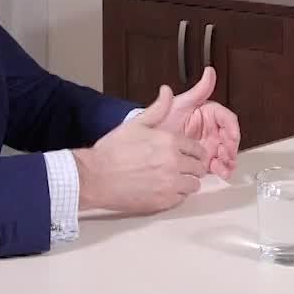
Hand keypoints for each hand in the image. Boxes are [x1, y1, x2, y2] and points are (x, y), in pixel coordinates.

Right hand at [73, 86, 208, 212]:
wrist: (94, 177)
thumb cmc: (112, 151)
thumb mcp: (135, 124)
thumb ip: (157, 109)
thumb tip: (167, 91)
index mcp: (170, 141)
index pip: (198, 149)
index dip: (193, 152)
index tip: (187, 155)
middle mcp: (173, 162)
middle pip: (199, 167)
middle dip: (191, 166)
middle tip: (178, 167)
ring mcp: (169, 184)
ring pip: (193, 184)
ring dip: (186, 182)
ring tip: (170, 179)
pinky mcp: (163, 202)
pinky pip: (182, 199)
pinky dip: (176, 195)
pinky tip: (162, 189)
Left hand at [148, 67, 240, 177]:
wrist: (144, 145)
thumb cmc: (161, 122)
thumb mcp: (179, 105)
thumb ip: (197, 91)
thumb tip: (209, 72)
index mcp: (206, 114)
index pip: (225, 118)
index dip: (232, 127)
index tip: (232, 135)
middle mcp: (209, 129)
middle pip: (228, 137)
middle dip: (231, 146)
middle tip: (227, 152)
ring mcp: (206, 145)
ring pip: (225, 152)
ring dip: (228, 158)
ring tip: (223, 164)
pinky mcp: (202, 160)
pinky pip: (217, 165)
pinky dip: (222, 169)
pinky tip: (220, 171)